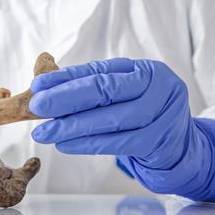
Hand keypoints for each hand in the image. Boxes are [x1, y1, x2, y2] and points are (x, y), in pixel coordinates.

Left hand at [30, 57, 214, 201]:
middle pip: (106, 90)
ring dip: (72, 126)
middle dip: (66, 99)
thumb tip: (44, 87)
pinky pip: (118, 143)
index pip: (100, 71)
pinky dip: (88, 144)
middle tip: (37, 107)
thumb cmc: (142, 115)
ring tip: (45, 131)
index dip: (66, 78)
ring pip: (110, 119)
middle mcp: (158, 86)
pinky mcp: (159, 141)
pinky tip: (65, 144)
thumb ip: (92, 87)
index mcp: (145, 69)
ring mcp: (162, 114)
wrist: (178, 145)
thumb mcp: (123, 94)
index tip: (38, 85)